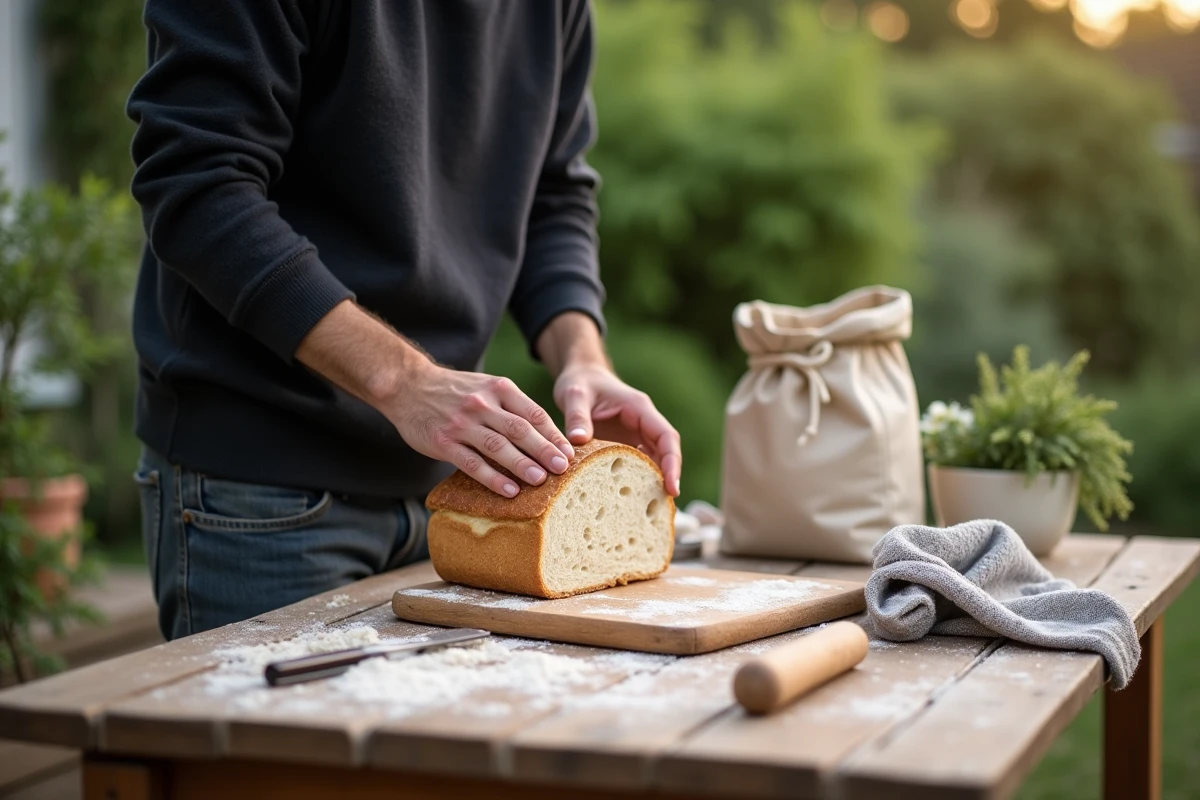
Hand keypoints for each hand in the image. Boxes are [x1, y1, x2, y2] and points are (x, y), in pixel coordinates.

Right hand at [384, 362, 574, 496]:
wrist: (408, 385)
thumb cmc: (456, 391)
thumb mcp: (487, 386)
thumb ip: (513, 406)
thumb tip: (548, 436)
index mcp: (499, 389)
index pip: (534, 414)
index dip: (554, 435)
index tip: (570, 454)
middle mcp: (482, 404)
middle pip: (520, 430)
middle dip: (544, 450)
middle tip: (563, 469)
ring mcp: (462, 423)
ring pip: (498, 446)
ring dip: (522, 464)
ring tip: (541, 480)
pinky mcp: (443, 442)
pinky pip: (472, 463)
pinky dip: (492, 478)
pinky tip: (509, 491)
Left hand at [553, 362, 681, 496]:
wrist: (579, 377)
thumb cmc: (580, 382)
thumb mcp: (575, 394)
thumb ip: (577, 416)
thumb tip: (578, 440)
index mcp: (639, 408)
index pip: (666, 437)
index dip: (672, 462)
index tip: (672, 486)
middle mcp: (643, 424)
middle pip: (665, 453)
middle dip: (667, 479)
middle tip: (661, 508)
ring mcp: (636, 436)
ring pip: (653, 461)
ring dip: (653, 483)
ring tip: (647, 511)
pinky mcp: (625, 445)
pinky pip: (636, 464)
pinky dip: (636, 481)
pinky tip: (627, 501)